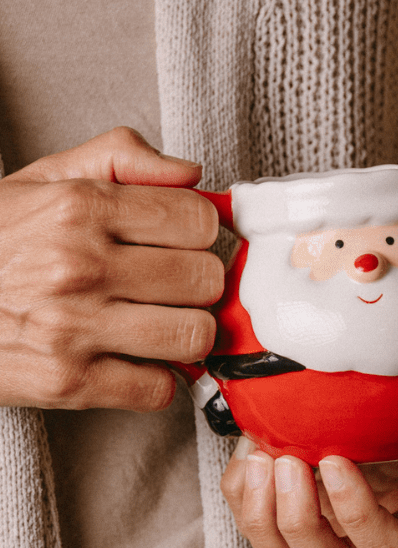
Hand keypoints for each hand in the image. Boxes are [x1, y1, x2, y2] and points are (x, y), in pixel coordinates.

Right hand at [0, 127, 221, 410]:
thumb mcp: (41, 181)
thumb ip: (120, 159)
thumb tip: (191, 173)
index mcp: (79, 208)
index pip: (199, 220)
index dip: (201, 234)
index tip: (186, 245)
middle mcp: (78, 265)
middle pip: (205, 280)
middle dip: (198, 285)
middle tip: (173, 289)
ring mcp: (73, 327)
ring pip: (194, 335)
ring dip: (186, 334)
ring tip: (159, 325)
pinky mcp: (67, 382)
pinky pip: (159, 388)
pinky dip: (155, 380)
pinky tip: (132, 362)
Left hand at [220, 392, 397, 547]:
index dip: (356, 519)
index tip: (338, 462)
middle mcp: (373, 539)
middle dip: (298, 525)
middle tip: (290, 463)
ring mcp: (333, 526)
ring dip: (261, 517)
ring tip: (263, 458)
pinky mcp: (298, 503)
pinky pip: (256, 521)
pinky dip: (243, 490)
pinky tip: (254, 448)